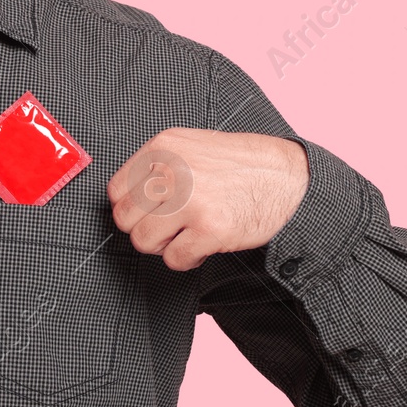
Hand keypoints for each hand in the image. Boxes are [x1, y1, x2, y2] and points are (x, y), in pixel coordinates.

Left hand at [107, 128, 308, 269]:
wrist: (290, 178)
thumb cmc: (242, 165)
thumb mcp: (192, 147)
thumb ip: (158, 166)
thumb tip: (126, 196)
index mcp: (163, 147)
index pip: (116, 191)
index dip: (131, 208)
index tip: (148, 213)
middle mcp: (172, 170)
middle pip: (125, 218)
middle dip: (145, 229)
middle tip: (169, 228)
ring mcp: (190, 200)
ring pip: (144, 241)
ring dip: (164, 246)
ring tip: (186, 236)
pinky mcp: (210, 228)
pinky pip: (174, 259)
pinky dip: (187, 259)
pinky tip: (203, 246)